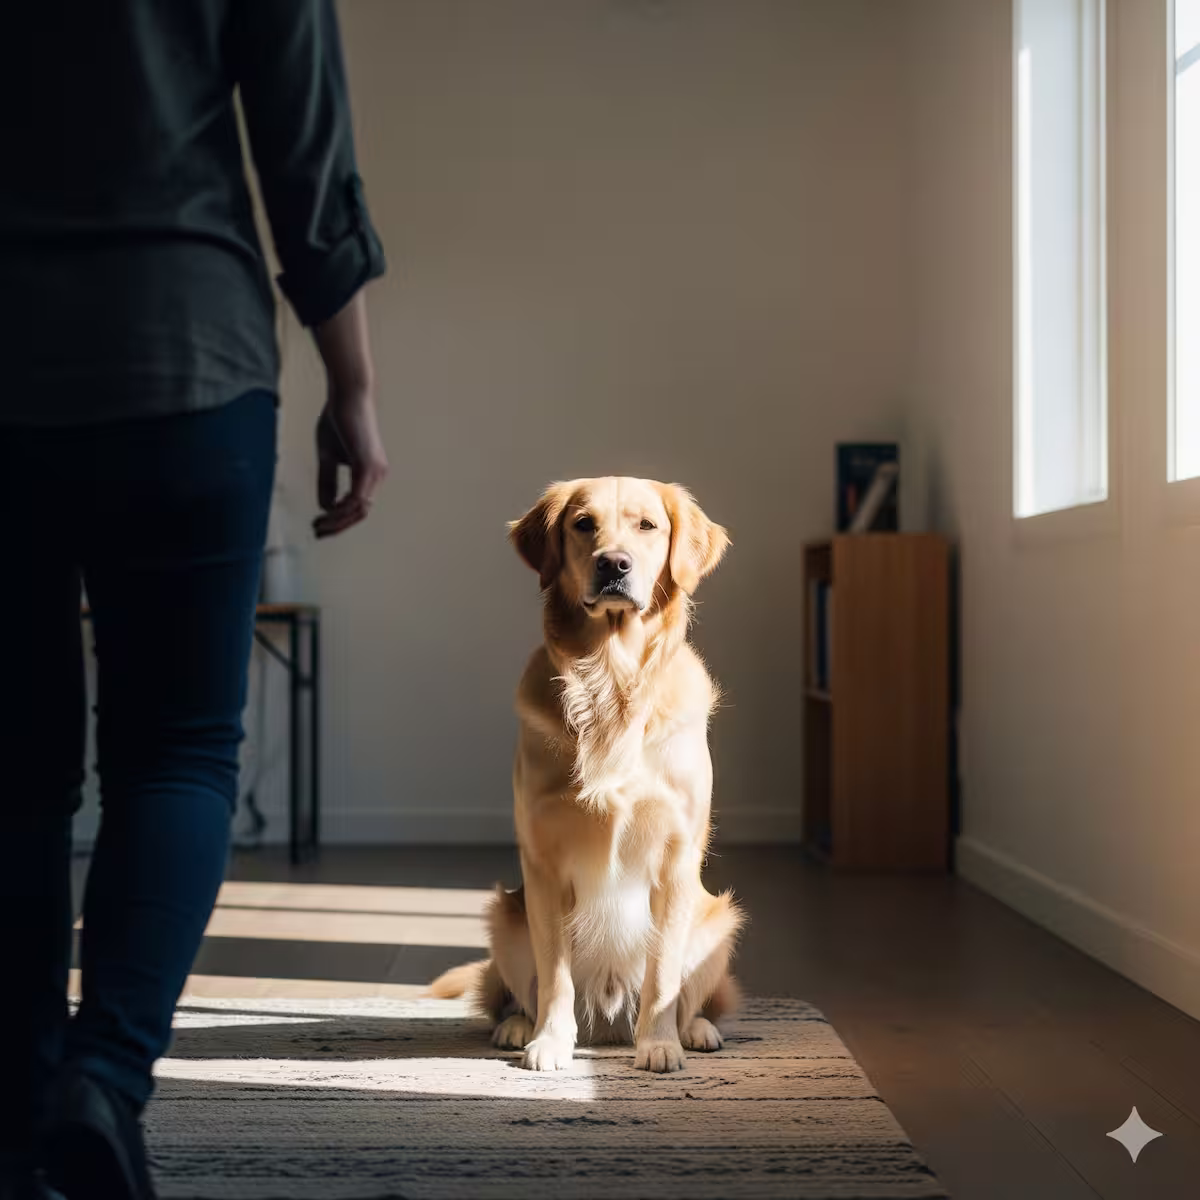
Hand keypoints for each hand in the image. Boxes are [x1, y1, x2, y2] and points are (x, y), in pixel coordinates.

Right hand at [313, 392, 387, 537]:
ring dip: (338, 521)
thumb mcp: (328, 456)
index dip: (340, 520)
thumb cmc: (337, 419)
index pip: (359, 506)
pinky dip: (341, 509)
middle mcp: (378, 474)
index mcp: (370, 473)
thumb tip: (326, 507)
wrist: (346, 394)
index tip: (319, 525)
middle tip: (318, 532)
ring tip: (318, 525)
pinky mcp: (368, 466)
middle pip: (361, 512)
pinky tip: (327, 513)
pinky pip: (357, 498)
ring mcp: (376, 471)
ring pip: (360, 509)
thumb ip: (328, 481)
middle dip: (339, 526)